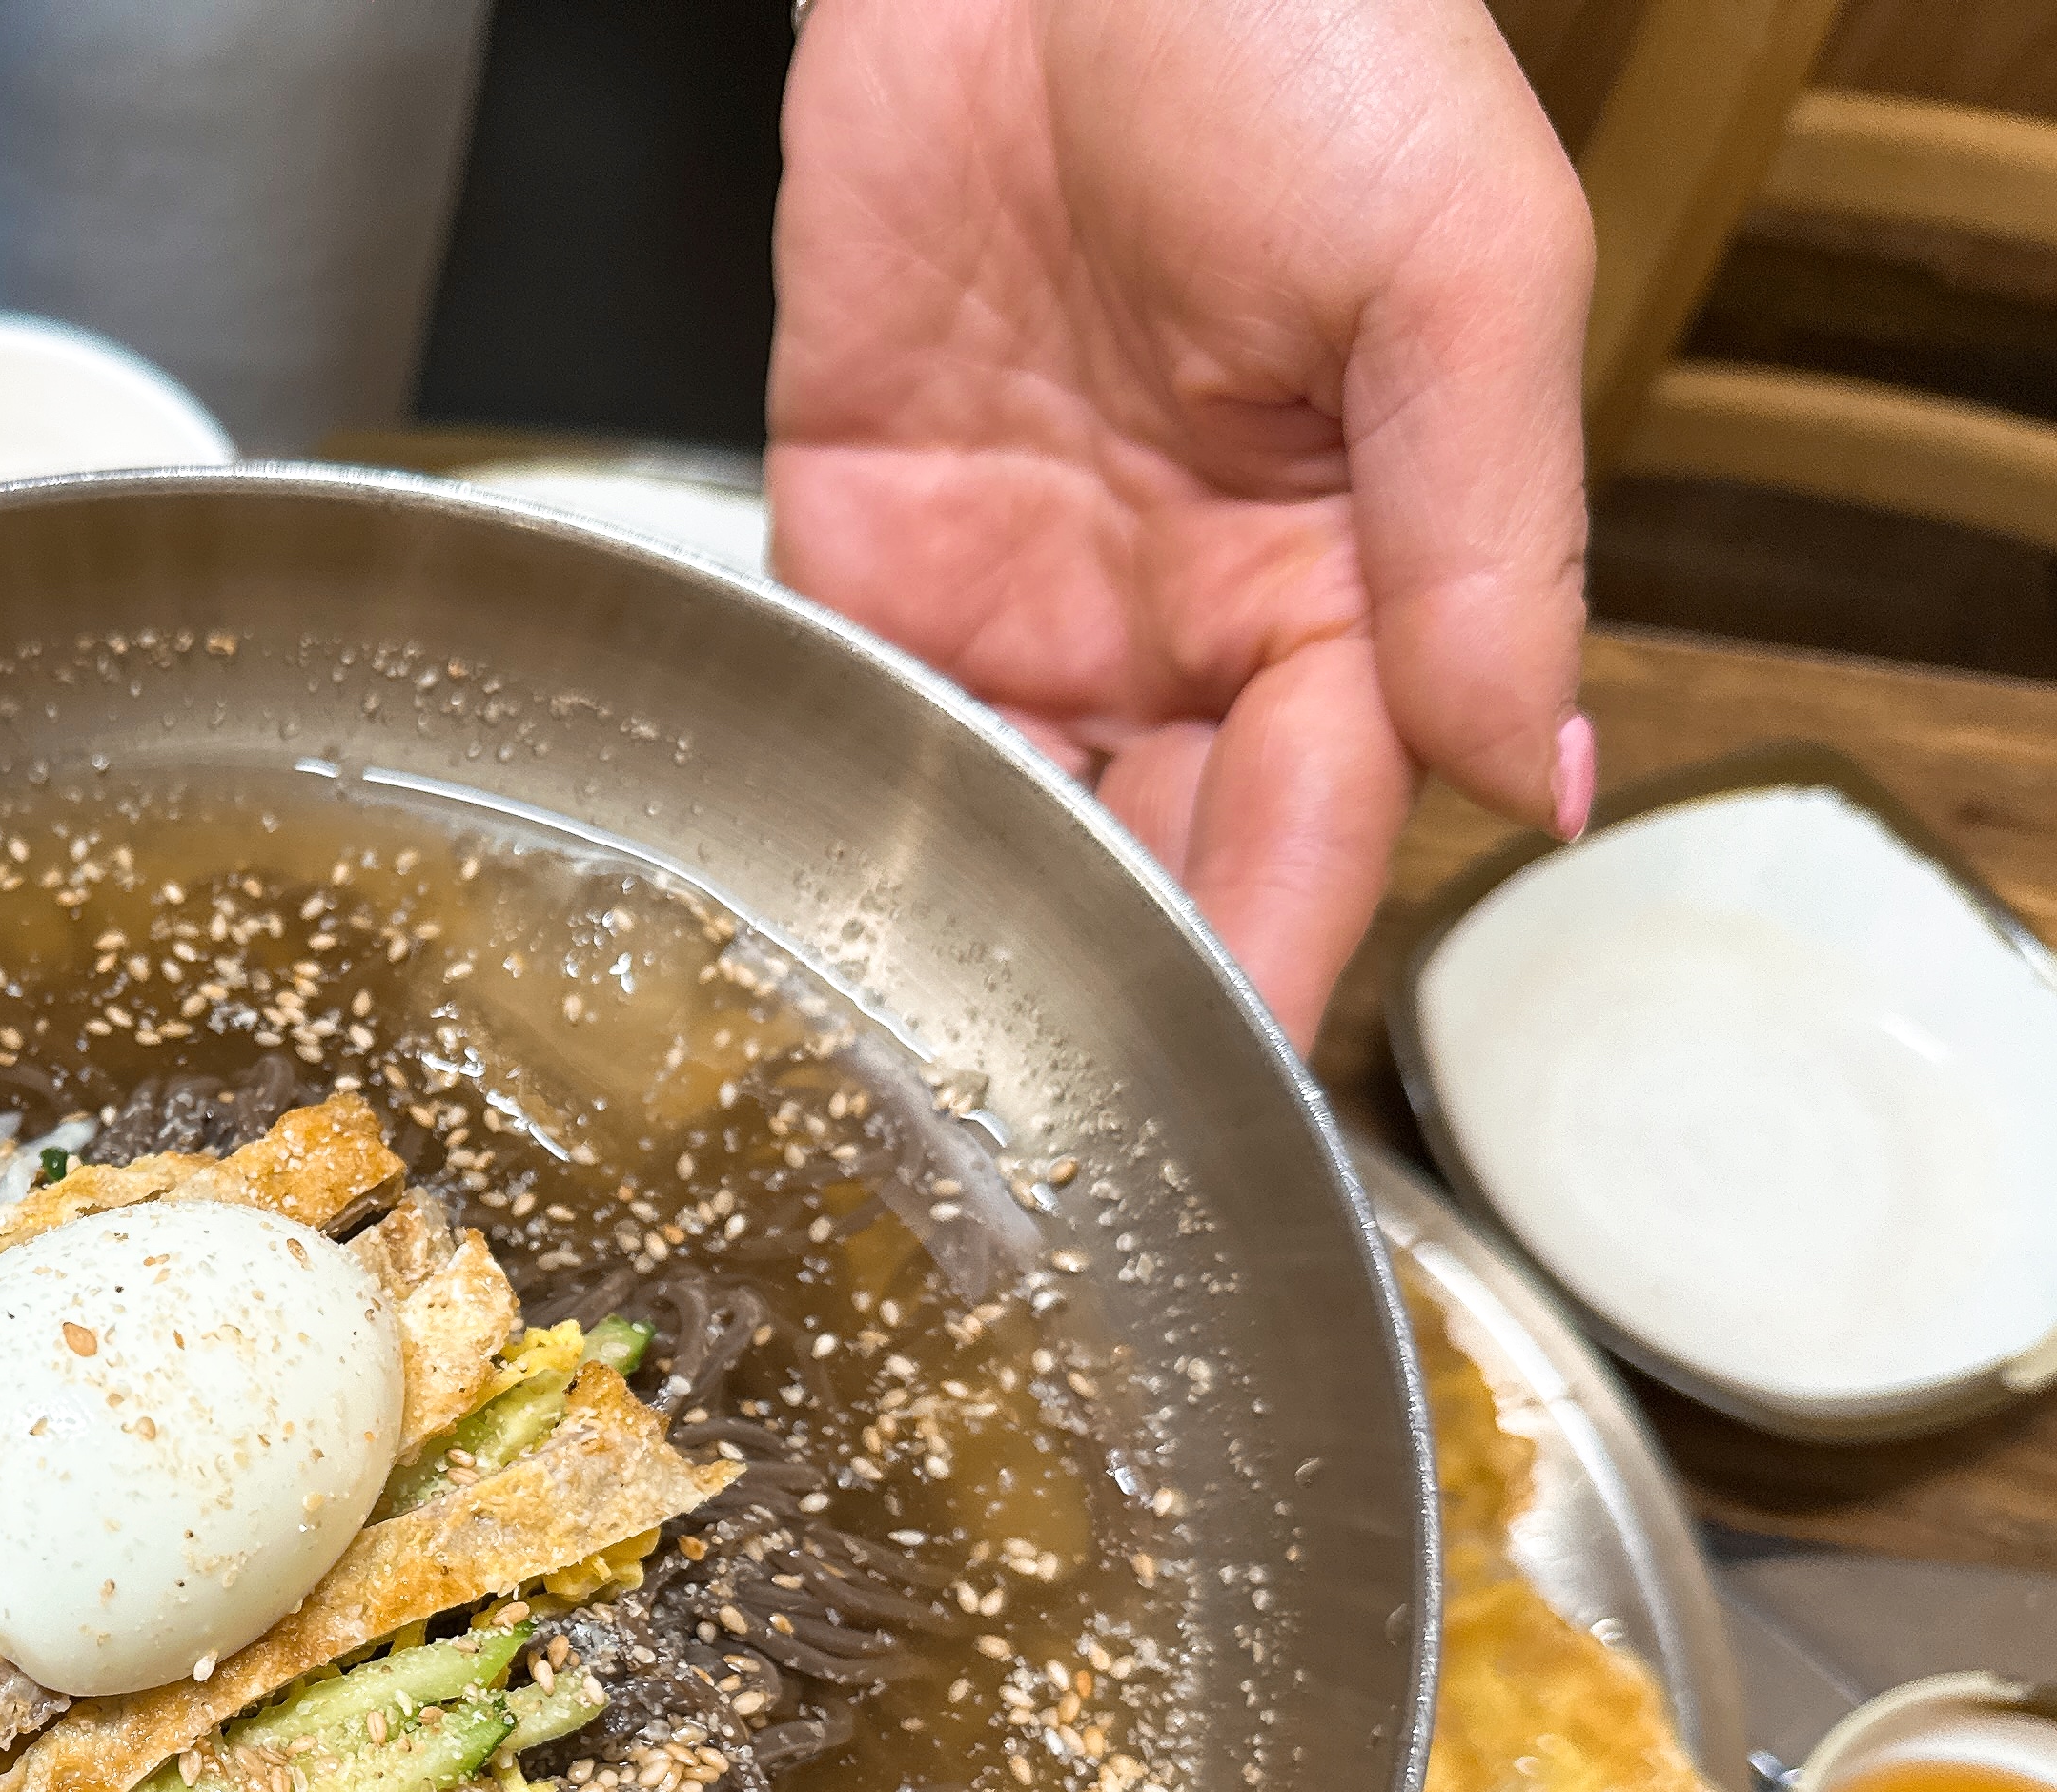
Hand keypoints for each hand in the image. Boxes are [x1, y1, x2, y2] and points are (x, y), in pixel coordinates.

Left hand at [768, 0, 1591, 1040]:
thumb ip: (1486, 530)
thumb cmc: (1292, 28)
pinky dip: (839, 814)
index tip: (1215, 1092)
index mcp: (1350, 578)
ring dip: (969, 934)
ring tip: (924, 1064)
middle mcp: (1184, 618)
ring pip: (1000, 828)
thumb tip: (1525, 772)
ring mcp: (1020, 596)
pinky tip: (821, 915)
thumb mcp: (1452, 265)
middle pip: (1153, 863)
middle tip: (1040, 1125)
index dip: (1265, 959)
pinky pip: (853, 717)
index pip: (1316, 826)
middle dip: (1109, 989)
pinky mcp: (868, 545)